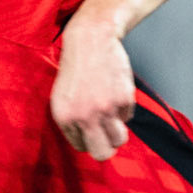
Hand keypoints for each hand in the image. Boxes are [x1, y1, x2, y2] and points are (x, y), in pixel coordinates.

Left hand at [51, 12, 135, 158]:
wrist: (90, 38)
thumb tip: (90, 144)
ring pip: (119, 140)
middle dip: (107, 147)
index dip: (89, 139)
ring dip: (119, 130)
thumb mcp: (64, 96)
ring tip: (112, 111)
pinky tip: (114, 89)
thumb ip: (73, 121)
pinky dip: (124, 107)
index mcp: (64, 118)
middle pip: (101, 154)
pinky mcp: (122, 101)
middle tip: (109, 135)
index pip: (81, 147)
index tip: (93, 129)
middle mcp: (83, 117)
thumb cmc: (77, 67)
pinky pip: (128, 117)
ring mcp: (104, 110)